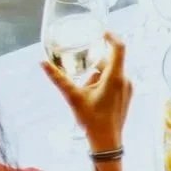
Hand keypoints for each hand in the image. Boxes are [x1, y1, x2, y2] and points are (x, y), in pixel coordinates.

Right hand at [43, 32, 130, 151]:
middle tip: (79, 72)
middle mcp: (125, 80)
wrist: (107, 140)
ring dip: (96, 76)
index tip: (100, 30)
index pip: (119, 47)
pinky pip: (114, 81)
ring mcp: (128, 88)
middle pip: (109, 61)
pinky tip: (91, 96)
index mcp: (115, 77)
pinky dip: (101, 82)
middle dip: (93, 64)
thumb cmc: (92, 119)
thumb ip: (58, 78)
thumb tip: (42, 62)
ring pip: (110, 72)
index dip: (111, 35)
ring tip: (84, 91)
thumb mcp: (72, 96)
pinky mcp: (126, 95)